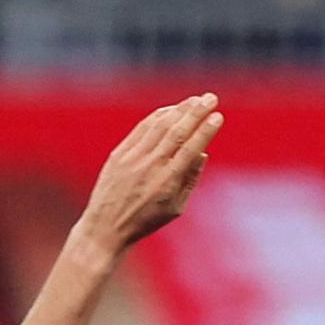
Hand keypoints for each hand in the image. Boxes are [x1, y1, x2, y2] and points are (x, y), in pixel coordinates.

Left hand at [74, 93, 220, 250]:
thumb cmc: (145, 220)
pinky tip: (171, 109)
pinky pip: (141, 129)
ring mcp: (133, 158)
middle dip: (196, 112)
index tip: (218, 116)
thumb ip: (190, 179)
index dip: (206, 131)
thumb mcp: (175, 208)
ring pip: (159, 126)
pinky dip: (158, 116)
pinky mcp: (119, 154)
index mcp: (168, 182)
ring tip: (195, 100)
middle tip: (211, 98)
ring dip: (179, 110)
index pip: (191, 149)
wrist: (106, 227)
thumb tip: (203, 153)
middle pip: (177, 132)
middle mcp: (150, 167)